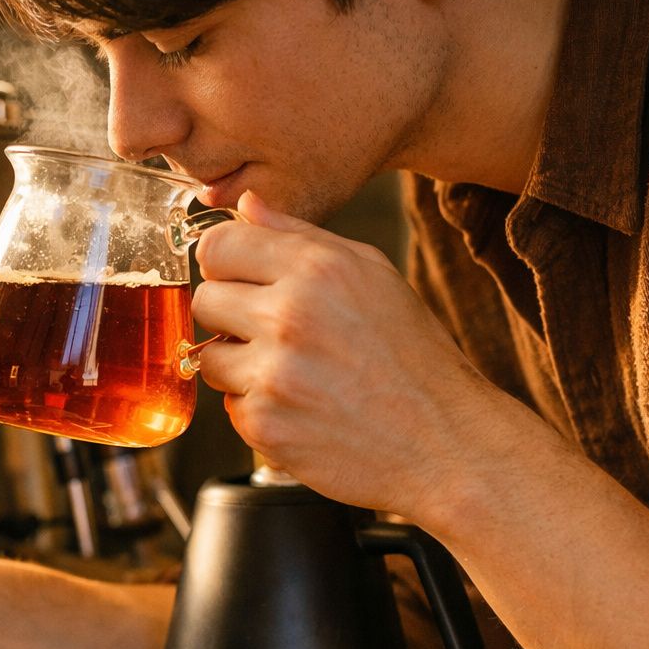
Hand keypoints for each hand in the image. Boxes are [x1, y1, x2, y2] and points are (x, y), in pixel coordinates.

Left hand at [193, 191, 496, 520]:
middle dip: (229, 315)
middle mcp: (290, 316)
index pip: (217, 245)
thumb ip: (300, 235)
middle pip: (204, 299)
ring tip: (295, 374)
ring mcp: (273, 374)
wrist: (445, 443)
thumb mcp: (372, 275)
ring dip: (240, 366)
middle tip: (272, 333)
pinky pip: (229, 407)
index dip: (225, 264)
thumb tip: (246, 205)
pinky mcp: (264, 424)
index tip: (240, 281)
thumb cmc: (414, 359)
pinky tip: (303, 408)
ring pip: (209, 357)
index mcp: (318, 268)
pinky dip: (258, 409)